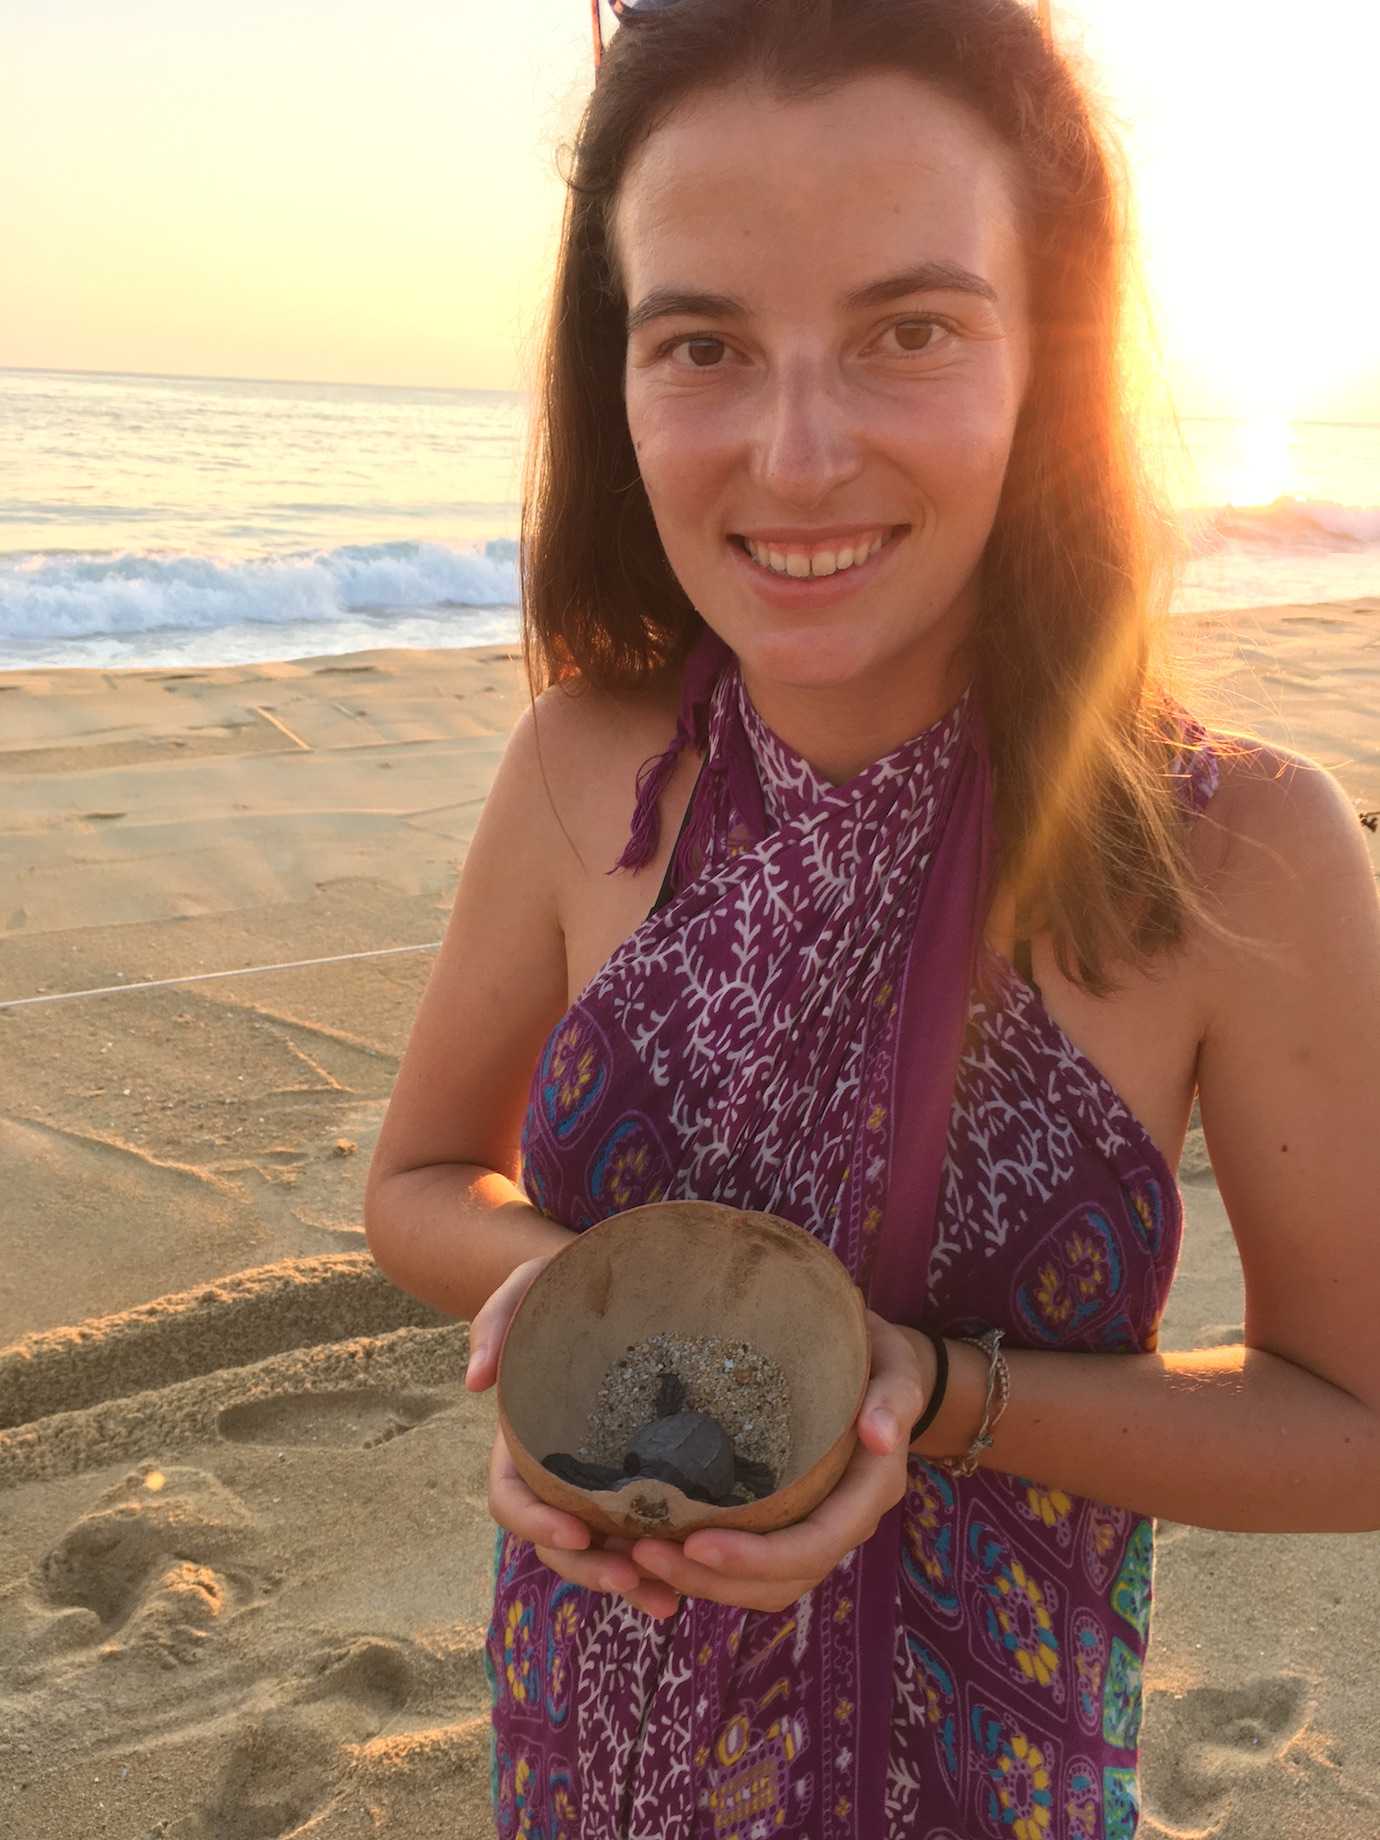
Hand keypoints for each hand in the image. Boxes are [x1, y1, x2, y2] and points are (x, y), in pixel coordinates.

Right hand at [465, 1254, 684, 1620]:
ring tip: (669, 1602)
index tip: (577, 1533)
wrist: (618, 1282)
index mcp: (522, 1439)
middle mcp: (557, 1470)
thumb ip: (494, 1321)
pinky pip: (643, 1534)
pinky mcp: (640, 1481)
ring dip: (630, 1582)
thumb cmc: (563, 1284)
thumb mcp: (526, 1285)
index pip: (511, 1500)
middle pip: (558, 1542)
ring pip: (602, 1552)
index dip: (536, 1525)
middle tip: (632, 1577)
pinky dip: (662, 1563)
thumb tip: (475, 1382)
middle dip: (590, 1569)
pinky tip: (695, 1580)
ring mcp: (598, 1482)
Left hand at [623, 1308, 933, 1613]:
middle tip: (642, 1553)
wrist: (880, 1371)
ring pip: (761, 1585)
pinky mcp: (786, 1523)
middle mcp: (841, 1524)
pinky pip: (749, 1567)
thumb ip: (894, 1398)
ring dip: (701, 1582)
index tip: (695, 1542)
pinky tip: (656, 1548)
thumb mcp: (896, 1368)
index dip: (756, 1556)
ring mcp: (813, 1528)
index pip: (812, 1546)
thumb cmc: (880, 1362)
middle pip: (780, 1580)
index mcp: (868, 1494)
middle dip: (712, 1578)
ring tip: (638, 1557)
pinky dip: (704, 1569)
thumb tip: (881, 1435)